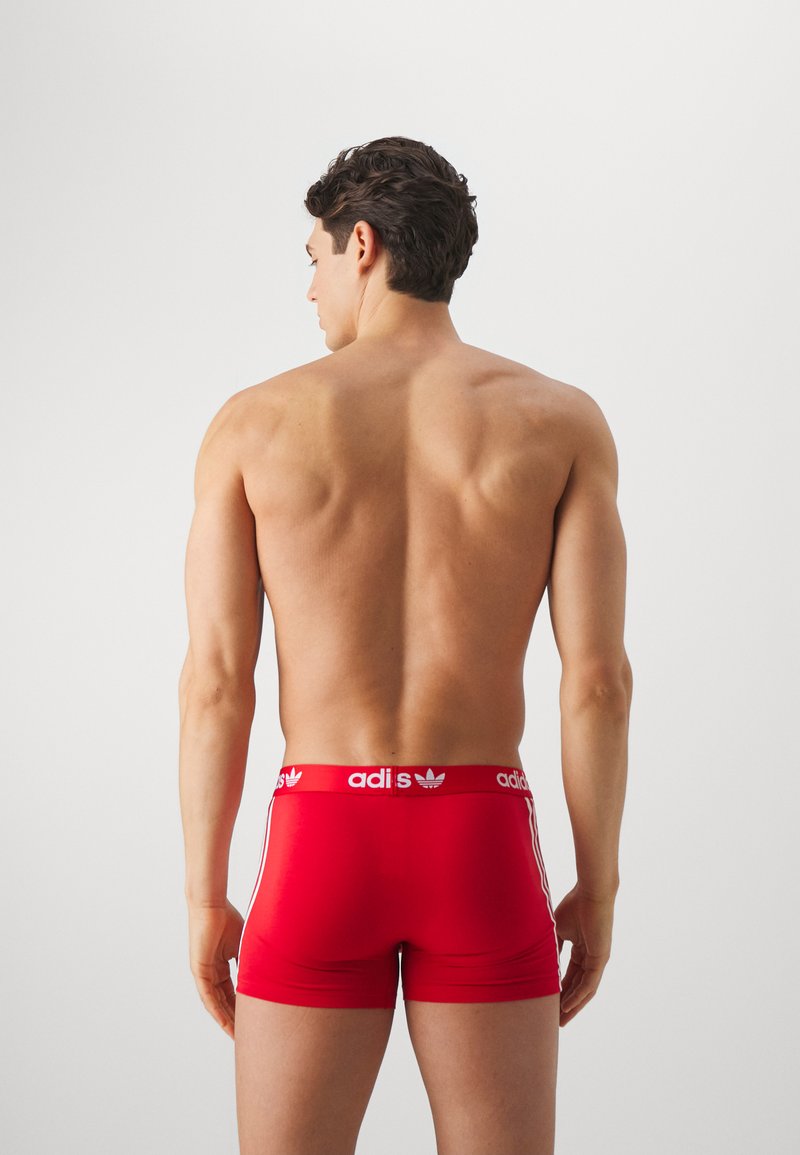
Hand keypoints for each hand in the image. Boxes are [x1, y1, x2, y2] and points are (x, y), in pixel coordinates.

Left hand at [186, 899, 243, 1039]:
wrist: (211, 905)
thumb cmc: (227, 917)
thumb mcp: (244, 944)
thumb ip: (251, 959)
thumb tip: (267, 973)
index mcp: (221, 966)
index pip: (232, 992)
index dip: (240, 1007)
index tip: (251, 1020)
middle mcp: (211, 972)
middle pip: (224, 1001)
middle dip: (234, 1019)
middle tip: (245, 1035)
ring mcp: (204, 972)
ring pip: (216, 1003)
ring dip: (226, 1020)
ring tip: (236, 1035)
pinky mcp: (199, 971)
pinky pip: (208, 996)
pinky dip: (217, 1010)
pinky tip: (224, 1022)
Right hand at [553, 883, 614, 1026]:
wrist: (591, 893)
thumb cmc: (574, 905)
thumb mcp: (557, 930)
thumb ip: (552, 946)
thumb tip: (539, 960)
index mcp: (582, 950)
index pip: (570, 976)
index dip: (560, 990)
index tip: (549, 1003)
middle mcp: (592, 958)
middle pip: (578, 987)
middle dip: (567, 1004)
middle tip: (554, 1021)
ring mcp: (598, 960)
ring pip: (585, 990)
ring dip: (573, 1006)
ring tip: (561, 1020)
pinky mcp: (601, 959)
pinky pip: (589, 983)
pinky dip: (579, 996)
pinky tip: (568, 1006)